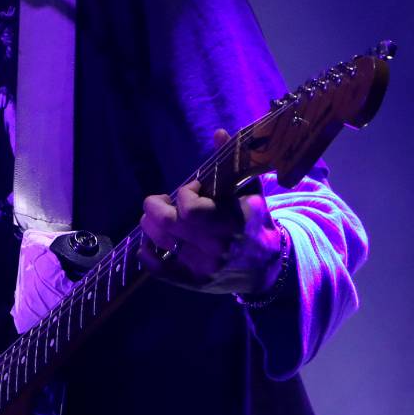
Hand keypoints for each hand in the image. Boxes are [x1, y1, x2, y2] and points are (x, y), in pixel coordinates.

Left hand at [139, 132, 285, 294]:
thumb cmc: (255, 222)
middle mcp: (215, 249)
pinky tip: (152, 240)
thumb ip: (232, 163)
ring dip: (150, 224)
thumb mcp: (250, 192)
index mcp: (231, 224)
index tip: (193, 189)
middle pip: (167, 224)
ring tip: (161, 217)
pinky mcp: (192, 282)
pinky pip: (156, 268)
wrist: (267, 267)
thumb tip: (219, 132)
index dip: (185, 193)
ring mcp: (201, 268)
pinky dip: (146, 252)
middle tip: (164, 201)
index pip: (189, 208)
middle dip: (156, 205)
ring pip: (157, 242)